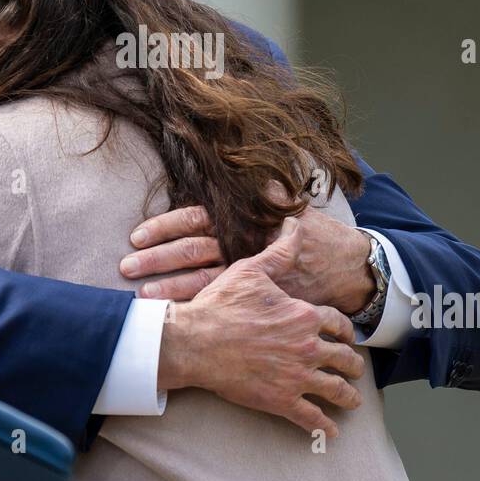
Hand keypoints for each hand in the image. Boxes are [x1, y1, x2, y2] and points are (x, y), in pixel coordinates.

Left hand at [122, 197, 375, 315]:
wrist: (351, 269)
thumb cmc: (316, 233)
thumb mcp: (291, 203)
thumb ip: (262, 188)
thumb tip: (236, 162)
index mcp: (245, 219)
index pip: (197, 218)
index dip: (165, 227)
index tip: (137, 237)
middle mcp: (245, 245)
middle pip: (193, 252)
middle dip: (158, 261)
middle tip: (127, 268)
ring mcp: (252, 276)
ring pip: (204, 282)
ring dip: (171, 289)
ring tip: (143, 297)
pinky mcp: (261, 300)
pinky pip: (225, 305)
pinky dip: (200, 310)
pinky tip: (179, 318)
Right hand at [157, 218, 365, 438]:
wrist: (196, 342)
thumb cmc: (221, 305)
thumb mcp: (251, 270)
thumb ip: (279, 253)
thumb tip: (294, 227)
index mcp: (304, 315)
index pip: (338, 324)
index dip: (347, 331)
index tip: (349, 338)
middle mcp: (307, 347)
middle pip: (344, 359)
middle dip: (354, 365)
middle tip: (356, 370)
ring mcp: (297, 376)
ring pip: (336, 390)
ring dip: (349, 396)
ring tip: (352, 400)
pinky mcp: (281, 400)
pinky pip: (312, 418)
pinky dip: (325, 425)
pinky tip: (332, 430)